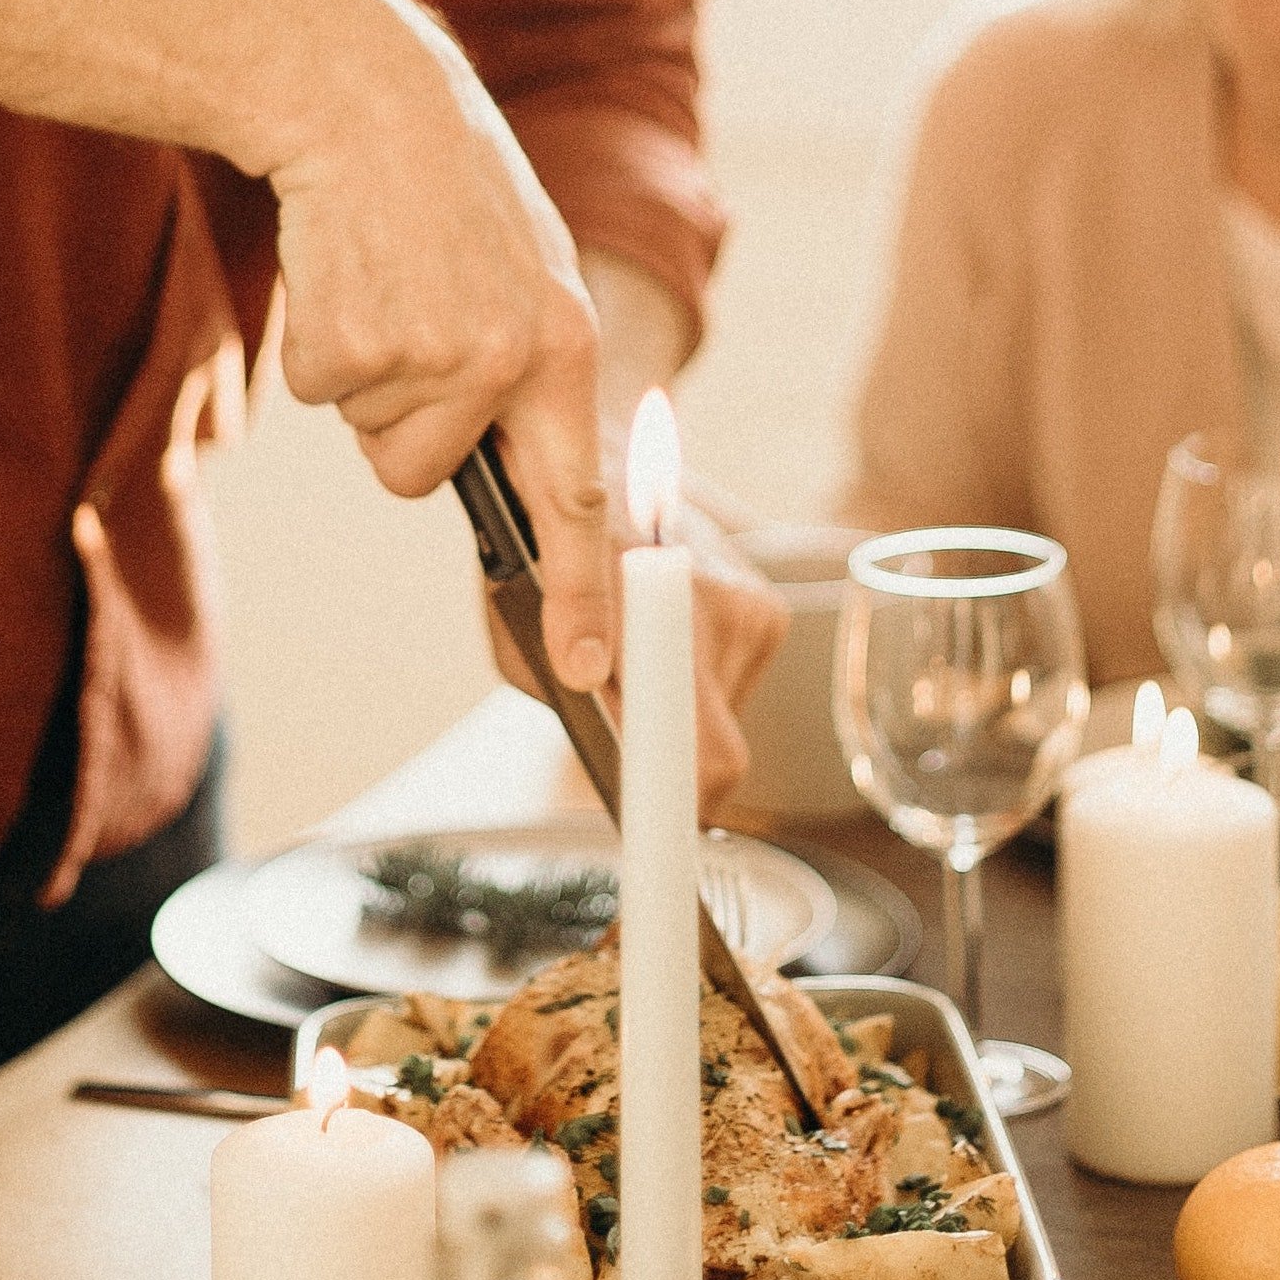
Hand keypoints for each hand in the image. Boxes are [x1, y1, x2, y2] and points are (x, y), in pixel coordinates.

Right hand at [268, 2, 615, 688]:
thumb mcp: (517, 269)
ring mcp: (425, 359)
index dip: (583, 595)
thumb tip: (500, 468)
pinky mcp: (347, 350)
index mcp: (560, 346)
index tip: (587, 672)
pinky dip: (318, 344)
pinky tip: (341, 271)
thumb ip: (521, 369)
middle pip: (423, 473)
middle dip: (403, 420)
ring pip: (371, 436)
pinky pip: (323, 393)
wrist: (358, 97)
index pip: (577, 501)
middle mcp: (502, 364)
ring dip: (364, 371)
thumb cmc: (440, 184)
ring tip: (381, 279)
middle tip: (408, 313)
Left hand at [481, 521, 782, 812]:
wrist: (610, 446)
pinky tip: (666, 638)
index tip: (660, 833)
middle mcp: (709, 606)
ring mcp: (749, 605)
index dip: (678, 803)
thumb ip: (546, 680)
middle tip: (625, 761)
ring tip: (635, 657)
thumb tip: (596, 761)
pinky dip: (696, 685)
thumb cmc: (545, 529)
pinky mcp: (768, 607)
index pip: (696, 746)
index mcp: (640, 606)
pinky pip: (735, 688)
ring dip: (679, 719)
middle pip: (716, 756)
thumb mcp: (511, 608)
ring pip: (724, 724)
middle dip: (669, 774)